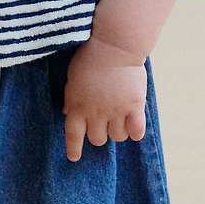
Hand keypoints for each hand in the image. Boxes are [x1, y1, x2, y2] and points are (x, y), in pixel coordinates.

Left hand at [62, 35, 147, 162]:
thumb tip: (67, 112)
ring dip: (118, 132)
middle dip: (100, 135)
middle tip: (104, 125)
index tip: (74, 157)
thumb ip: (71, 98)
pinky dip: (135, 132)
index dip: (74, 148)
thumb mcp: (72, 78)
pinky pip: (136, 131)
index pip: (73, 135)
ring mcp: (116, 111)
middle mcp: (96, 113)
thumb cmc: (90, 58)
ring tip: (120, 121)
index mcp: (77, 106)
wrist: (114, 46)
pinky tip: (134, 127)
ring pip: (117, 137)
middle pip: (97, 139)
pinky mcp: (134, 106)